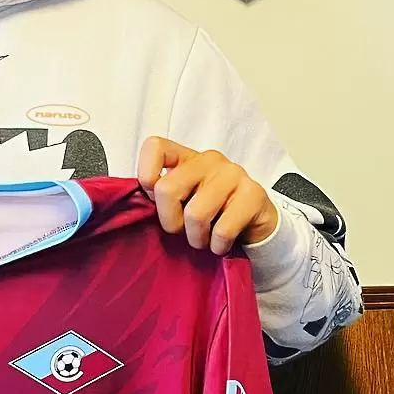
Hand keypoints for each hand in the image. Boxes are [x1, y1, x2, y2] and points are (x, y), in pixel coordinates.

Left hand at [136, 138, 277, 256]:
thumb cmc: (213, 212)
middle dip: (170, 222)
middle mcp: (209, 160)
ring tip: (203, 239)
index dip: (146, 174)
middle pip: (167, 189)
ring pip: (195, 214)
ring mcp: (233, 174)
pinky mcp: (254, 194)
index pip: (155, 147)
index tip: (153, 199)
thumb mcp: (184, 201)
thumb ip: (162, 197)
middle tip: (181, 231)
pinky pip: (223, 229)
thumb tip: (137, 207)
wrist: (256, 223)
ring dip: (196, 239)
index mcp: (186, 157)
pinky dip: (217, 246)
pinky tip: (221, 243)